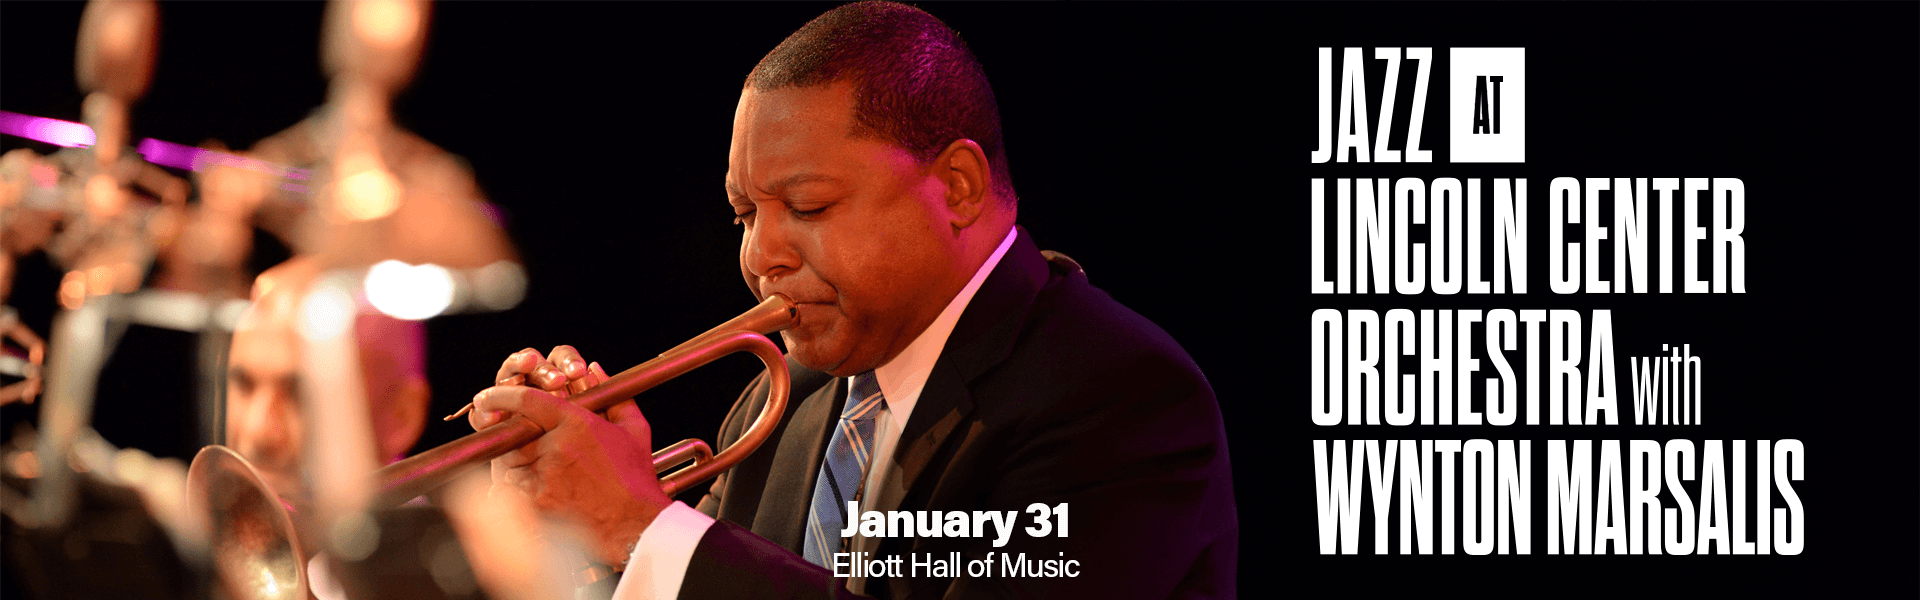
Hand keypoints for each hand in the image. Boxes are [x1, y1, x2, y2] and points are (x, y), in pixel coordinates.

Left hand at [470, 347, 671, 566]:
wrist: (636, 525)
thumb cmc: (635, 478)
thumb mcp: (633, 430)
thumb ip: (613, 396)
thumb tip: (595, 369)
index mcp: (577, 423)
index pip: (527, 400)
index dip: (501, 395)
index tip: (487, 396)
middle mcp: (556, 446)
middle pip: (514, 434)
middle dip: (514, 439)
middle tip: (525, 447)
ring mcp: (545, 476)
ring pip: (510, 463)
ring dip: (516, 465)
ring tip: (540, 474)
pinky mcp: (538, 502)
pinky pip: (513, 490)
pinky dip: (517, 491)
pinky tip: (538, 495)